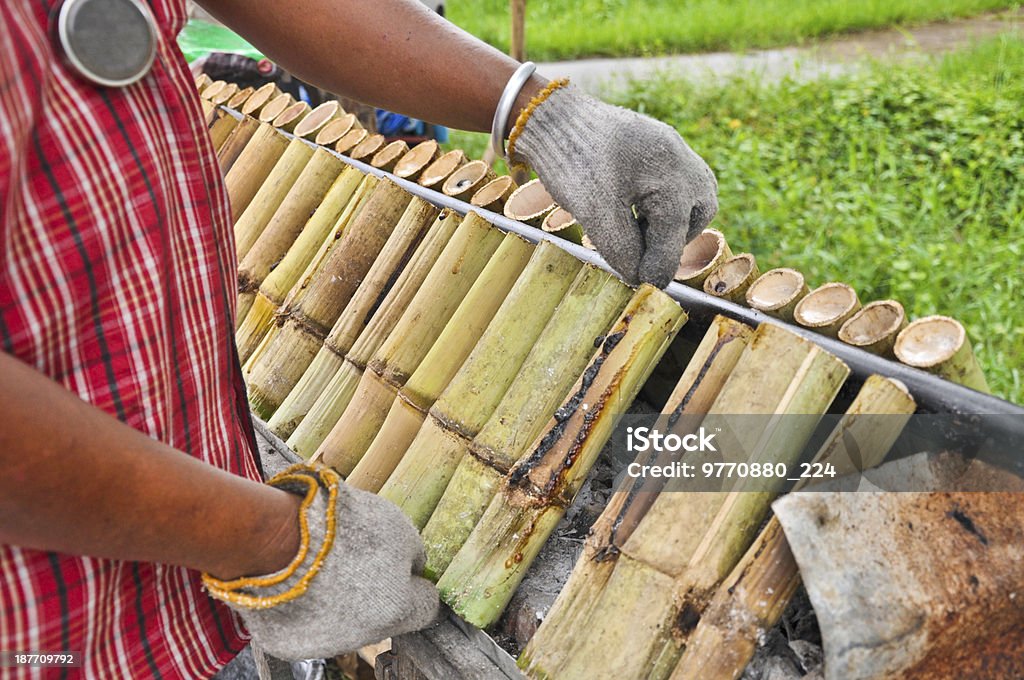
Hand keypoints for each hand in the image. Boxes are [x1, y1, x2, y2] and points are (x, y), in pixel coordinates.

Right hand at [203, 464, 438, 659]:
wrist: (273, 539)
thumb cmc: (339, 527)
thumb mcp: (396, 526)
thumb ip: (414, 553)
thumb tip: (415, 567)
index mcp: (397, 609)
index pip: (427, 608)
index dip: (420, 586)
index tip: (411, 573)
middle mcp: (364, 635)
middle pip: (383, 616)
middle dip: (378, 592)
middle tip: (357, 560)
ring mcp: (325, 645)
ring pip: (345, 623)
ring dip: (341, 600)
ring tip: (322, 566)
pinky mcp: (289, 645)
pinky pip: (308, 626)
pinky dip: (307, 607)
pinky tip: (299, 581)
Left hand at [510, 82, 717, 287]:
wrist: (552, 116)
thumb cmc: (573, 161)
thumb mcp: (595, 213)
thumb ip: (622, 250)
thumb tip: (641, 278)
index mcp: (672, 176)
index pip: (673, 238)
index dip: (656, 268)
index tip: (642, 285)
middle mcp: (683, 160)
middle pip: (696, 218)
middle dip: (669, 240)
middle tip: (638, 253)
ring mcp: (675, 150)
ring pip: (690, 201)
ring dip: (666, 223)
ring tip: (631, 229)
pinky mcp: (661, 147)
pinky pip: (676, 184)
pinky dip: (659, 205)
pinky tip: (630, 209)